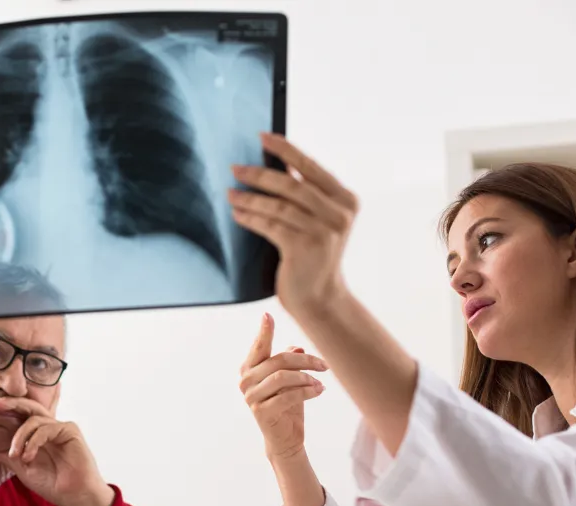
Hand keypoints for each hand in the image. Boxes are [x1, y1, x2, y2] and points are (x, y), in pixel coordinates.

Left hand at [0, 397, 114, 505]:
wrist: (74, 497)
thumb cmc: (53, 485)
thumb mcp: (24, 471)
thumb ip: (11, 459)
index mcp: (39, 436)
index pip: (22, 417)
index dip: (8, 411)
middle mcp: (50, 428)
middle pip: (30, 408)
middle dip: (12, 403)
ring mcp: (60, 428)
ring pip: (34, 419)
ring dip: (20, 436)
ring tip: (14, 455)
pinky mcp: (69, 430)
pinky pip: (46, 428)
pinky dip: (33, 441)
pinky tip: (28, 456)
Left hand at [229, 133, 358, 314]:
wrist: (320, 299)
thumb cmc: (312, 257)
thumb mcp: (319, 222)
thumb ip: (307, 197)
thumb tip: (272, 166)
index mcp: (346, 200)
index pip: (311, 167)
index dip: (286, 149)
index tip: (262, 137)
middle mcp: (339, 213)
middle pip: (292, 184)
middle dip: (260, 174)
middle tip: (235, 168)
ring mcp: (324, 231)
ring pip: (279, 205)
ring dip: (250, 197)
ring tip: (229, 193)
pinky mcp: (305, 248)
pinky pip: (271, 225)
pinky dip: (251, 217)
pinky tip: (236, 213)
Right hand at [240, 313, 327, 462]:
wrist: (285, 438)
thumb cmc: (287, 404)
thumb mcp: (291, 379)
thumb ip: (290, 362)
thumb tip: (298, 348)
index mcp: (249, 369)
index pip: (259, 347)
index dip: (264, 332)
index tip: (267, 315)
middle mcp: (246, 381)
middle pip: (278, 360)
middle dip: (306, 361)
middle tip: (324, 365)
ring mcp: (251, 397)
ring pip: (283, 377)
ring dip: (306, 377)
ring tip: (320, 382)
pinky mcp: (262, 412)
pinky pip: (288, 395)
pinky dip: (308, 391)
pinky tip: (319, 391)